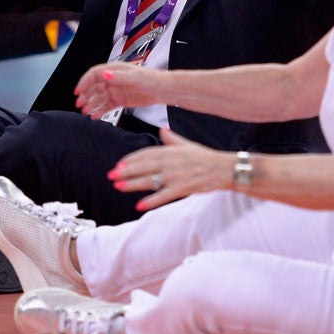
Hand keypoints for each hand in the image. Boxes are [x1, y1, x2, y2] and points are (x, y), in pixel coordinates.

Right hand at [74, 62, 164, 116]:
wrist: (163, 90)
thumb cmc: (152, 80)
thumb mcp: (135, 78)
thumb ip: (119, 77)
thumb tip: (104, 74)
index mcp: (115, 70)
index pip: (95, 74)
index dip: (85, 82)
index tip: (78, 91)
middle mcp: (113, 80)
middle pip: (94, 87)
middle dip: (86, 95)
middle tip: (80, 104)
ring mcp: (116, 90)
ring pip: (99, 98)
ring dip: (91, 104)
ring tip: (86, 113)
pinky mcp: (120, 101)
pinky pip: (107, 106)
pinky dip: (100, 111)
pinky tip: (95, 117)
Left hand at [108, 129, 233, 210]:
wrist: (223, 168)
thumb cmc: (204, 157)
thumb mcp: (187, 144)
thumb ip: (172, 138)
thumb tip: (162, 129)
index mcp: (170, 150)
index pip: (146, 153)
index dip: (131, 159)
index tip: (119, 163)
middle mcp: (170, 162)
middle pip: (143, 166)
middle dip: (126, 171)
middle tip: (111, 175)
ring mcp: (175, 175)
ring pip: (149, 180)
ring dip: (132, 184)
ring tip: (118, 186)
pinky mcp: (182, 188)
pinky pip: (163, 195)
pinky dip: (151, 200)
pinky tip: (139, 205)